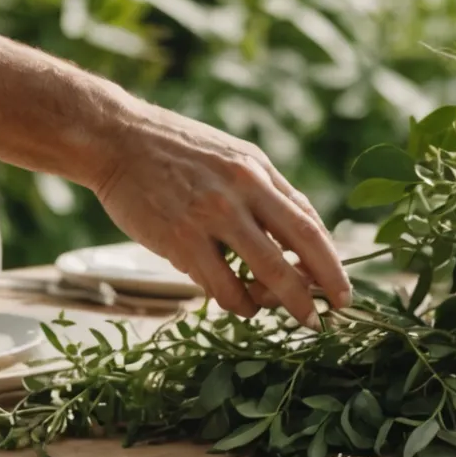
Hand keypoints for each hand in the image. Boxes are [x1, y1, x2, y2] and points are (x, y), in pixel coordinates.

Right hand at [88, 103, 351, 326]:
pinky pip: (221, 286)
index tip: (340, 289)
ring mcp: (211, 216)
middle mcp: (241, 192)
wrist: (115, 138)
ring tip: (272, 311)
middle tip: (323, 318)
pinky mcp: (180, 239)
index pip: (309, 224)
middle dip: (317, 291)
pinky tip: (235, 303)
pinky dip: (235, 302)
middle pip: (298, 251)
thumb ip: (269, 191)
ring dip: (277, 304)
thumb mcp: (234, 156)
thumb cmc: (177, 150)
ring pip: (264, 275)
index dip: (330, 262)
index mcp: (258, 172)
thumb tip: (307, 231)